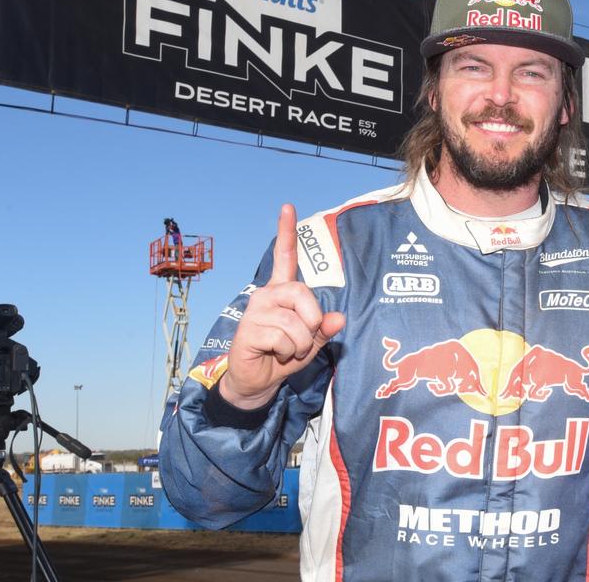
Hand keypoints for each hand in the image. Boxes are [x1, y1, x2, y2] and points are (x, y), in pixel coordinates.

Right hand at [220, 204, 344, 408]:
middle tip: (303, 340)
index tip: (288, 207)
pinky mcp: (248, 330)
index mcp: (282, 291)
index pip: (284, 257)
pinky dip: (287, 353)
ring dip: (300, 344)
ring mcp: (255, 311)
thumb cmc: (284, 355)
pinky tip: (273, 354)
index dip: (286, 232)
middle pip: (302, 293)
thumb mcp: (311, 341)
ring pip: (295, 322)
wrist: (257, 381)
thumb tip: (339, 318)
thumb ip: (325, 328)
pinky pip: (284, 338)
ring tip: (286, 350)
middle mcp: (266, 294)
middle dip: (312, 321)